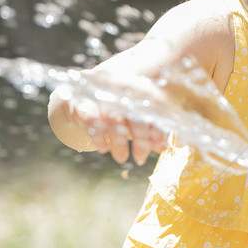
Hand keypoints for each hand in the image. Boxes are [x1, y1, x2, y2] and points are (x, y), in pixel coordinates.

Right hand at [48, 70, 168, 164]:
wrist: (85, 90)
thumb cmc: (120, 106)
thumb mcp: (138, 115)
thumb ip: (152, 130)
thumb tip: (163, 147)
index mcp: (140, 89)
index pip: (155, 108)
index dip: (159, 128)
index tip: (160, 146)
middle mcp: (123, 90)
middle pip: (136, 115)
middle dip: (141, 139)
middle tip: (141, 158)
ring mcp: (103, 96)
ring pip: (114, 119)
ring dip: (119, 142)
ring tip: (122, 158)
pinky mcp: (84, 103)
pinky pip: (91, 119)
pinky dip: (98, 136)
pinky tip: (103, 148)